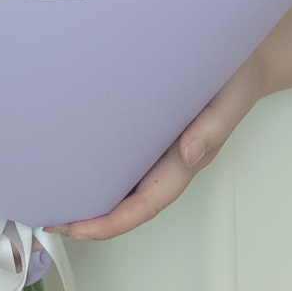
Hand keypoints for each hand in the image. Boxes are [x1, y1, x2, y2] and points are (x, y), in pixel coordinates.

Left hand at [46, 50, 263, 241]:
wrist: (241, 61)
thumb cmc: (234, 83)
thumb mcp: (228, 102)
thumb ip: (212, 129)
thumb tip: (187, 154)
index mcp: (183, 163)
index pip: (145, 204)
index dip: (112, 222)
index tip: (80, 229)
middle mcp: (166, 161)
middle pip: (126, 202)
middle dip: (90, 218)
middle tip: (51, 218)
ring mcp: (155, 147)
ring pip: (121, 183)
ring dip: (89, 194)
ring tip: (52, 196)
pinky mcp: (145, 127)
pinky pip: (119, 154)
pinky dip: (95, 164)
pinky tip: (72, 158)